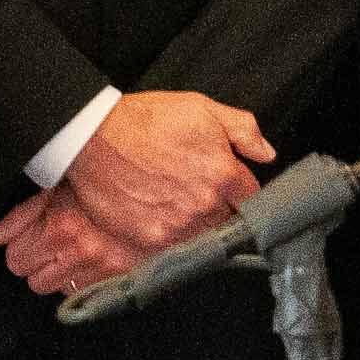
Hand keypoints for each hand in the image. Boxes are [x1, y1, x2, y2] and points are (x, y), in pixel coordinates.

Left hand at [0, 183, 152, 296]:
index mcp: (61, 226)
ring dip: (62, 273)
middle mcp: (81, 251)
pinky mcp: (119, 279)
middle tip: (55, 243)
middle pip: (34, 281)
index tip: (34, 237)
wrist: (159, 193)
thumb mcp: (57, 189)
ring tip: (76, 249)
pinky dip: (84, 279)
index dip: (22, 247)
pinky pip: (84, 293)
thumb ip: (19, 217)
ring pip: (58, 290)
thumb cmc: (106, 185)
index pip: (15, 259)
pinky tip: (93, 259)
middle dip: (38, 263)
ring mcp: (102, 268)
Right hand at [62, 91, 274, 248]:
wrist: (92, 136)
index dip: (243, 193)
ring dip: (198, 227)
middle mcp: (204, 206)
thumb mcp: (202, 109)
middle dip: (222, 210)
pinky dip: (172, 240)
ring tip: (179, 208)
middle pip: (229, 222)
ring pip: (204, 238)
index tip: (233, 190)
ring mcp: (177, 227)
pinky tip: (161, 221)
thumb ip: (243, 130)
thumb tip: (267, 154)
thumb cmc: (145, 120)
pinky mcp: (150, 241)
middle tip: (200, 196)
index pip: (252, 199)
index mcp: (223, 175)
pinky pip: (175, 250)